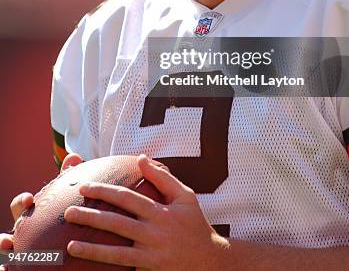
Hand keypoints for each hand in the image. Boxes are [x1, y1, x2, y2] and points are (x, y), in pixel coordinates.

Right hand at [0, 153, 82, 270]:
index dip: (21, 201)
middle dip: (7, 233)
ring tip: (8, 252)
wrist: (68, 245)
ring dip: (5, 251)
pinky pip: (12, 268)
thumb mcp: (66, 199)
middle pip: (11, 231)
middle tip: (11, 236)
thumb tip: (73, 156)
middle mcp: (24, 231)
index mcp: (31, 214)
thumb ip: (68, 180)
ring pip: (8, 253)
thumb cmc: (63, 216)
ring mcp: (24, 248)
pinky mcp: (26, 264)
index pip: (20, 205)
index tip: (29, 199)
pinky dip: (7, 269)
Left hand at [64, 155, 228, 269]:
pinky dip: (106, 265)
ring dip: (91, 249)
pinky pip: (124, 268)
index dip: (104, 192)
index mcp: (162, 212)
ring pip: (116, 252)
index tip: (84, 187)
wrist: (210, 262)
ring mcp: (151, 256)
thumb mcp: (185, 196)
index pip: (127, 198)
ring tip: (70, 245)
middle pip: (117, 223)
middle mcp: (155, 234)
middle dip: (90, 216)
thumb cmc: (195, 224)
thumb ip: (163, 178)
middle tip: (68, 212)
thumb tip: (140, 158)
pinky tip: (89, 263)